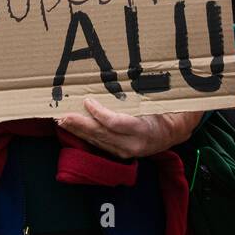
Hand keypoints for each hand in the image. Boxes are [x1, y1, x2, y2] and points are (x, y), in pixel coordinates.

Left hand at [58, 98, 202, 159]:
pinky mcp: (120, 153)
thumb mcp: (154, 102)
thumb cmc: (163, 111)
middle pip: (102, 134)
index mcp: (143, 129)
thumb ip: (135, 97)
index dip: (99, 113)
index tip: (87, 101)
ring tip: (62, 121)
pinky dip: (85, 135)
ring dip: (78, 130)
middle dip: (80, 124)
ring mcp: (126, 151)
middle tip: (63, 115)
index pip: (115, 123)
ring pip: (98, 141)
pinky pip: (100, 143)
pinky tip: (73, 128)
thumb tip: (115, 81)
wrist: (173, 133)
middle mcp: (133, 144)